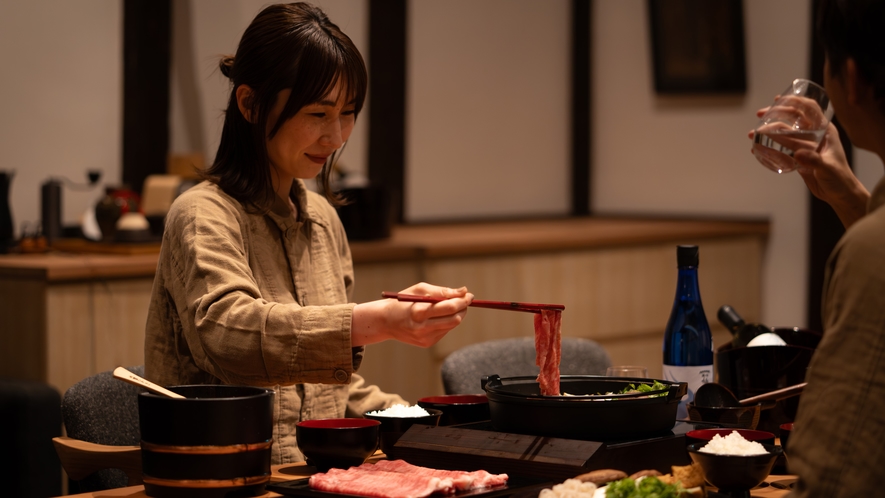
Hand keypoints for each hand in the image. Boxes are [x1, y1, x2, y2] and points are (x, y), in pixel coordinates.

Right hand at [352, 283, 472, 347]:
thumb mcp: (419, 290)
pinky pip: (444, 331)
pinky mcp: (427, 343)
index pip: (449, 307)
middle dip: (463, 308)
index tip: (468, 295)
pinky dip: (445, 322)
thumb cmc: (404, 301)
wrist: (385, 321)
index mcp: (419, 312)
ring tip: (449, 306)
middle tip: (464, 300)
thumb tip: (463, 291)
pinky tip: (435, 317)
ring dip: (456, 314)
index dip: (462, 300)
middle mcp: (422, 328)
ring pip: (452, 325)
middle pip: (455, 319)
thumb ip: (442, 291)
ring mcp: (425, 338)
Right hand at [749, 109, 869, 228]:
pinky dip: (769, 147)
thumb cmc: (839, 178)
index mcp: (825, 131)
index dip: (796, 101)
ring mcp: (806, 146)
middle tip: (760, 115)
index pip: (810, 109)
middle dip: (776, 114)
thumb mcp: (828, 168)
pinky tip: (757, 148)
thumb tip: (797, 154)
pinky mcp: (799, 157)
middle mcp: (815, 135)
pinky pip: (781, 149)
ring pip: (785, 133)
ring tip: (753, 134)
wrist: (839, 194)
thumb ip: (814, 161)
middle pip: (794, 118)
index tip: (779, 99)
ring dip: (768, 131)